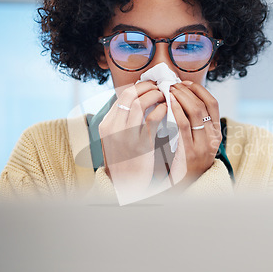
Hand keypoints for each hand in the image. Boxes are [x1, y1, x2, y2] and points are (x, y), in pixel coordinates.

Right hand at [98, 81, 166, 200]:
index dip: (138, 87)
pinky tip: (166, 109)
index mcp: (106, 125)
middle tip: (160, 86)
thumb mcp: (115, 140)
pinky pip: (152, 119)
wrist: (126, 185)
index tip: (150, 85)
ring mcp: (126, 136)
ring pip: (140, 103)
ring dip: (155, 95)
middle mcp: (113, 128)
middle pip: (130, 95)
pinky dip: (161, 109)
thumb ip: (122, 121)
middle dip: (147, 87)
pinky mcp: (141, 144)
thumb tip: (136, 101)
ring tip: (164, 95)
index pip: (121, 96)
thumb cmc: (125, 161)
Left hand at [167, 81, 221, 188]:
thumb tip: (182, 100)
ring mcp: (203, 145)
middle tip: (173, 84)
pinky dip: (177, 110)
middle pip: (204, 105)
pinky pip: (184, 125)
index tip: (186, 83)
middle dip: (187, 91)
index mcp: (216, 134)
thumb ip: (194, 125)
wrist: (186, 187)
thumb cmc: (187, 162)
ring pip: (196, 111)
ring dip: (181, 97)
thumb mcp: (198, 143)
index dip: (199, 90)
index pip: (213, 104)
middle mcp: (213, 138)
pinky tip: (169, 103)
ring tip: (169, 90)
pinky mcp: (190, 151)